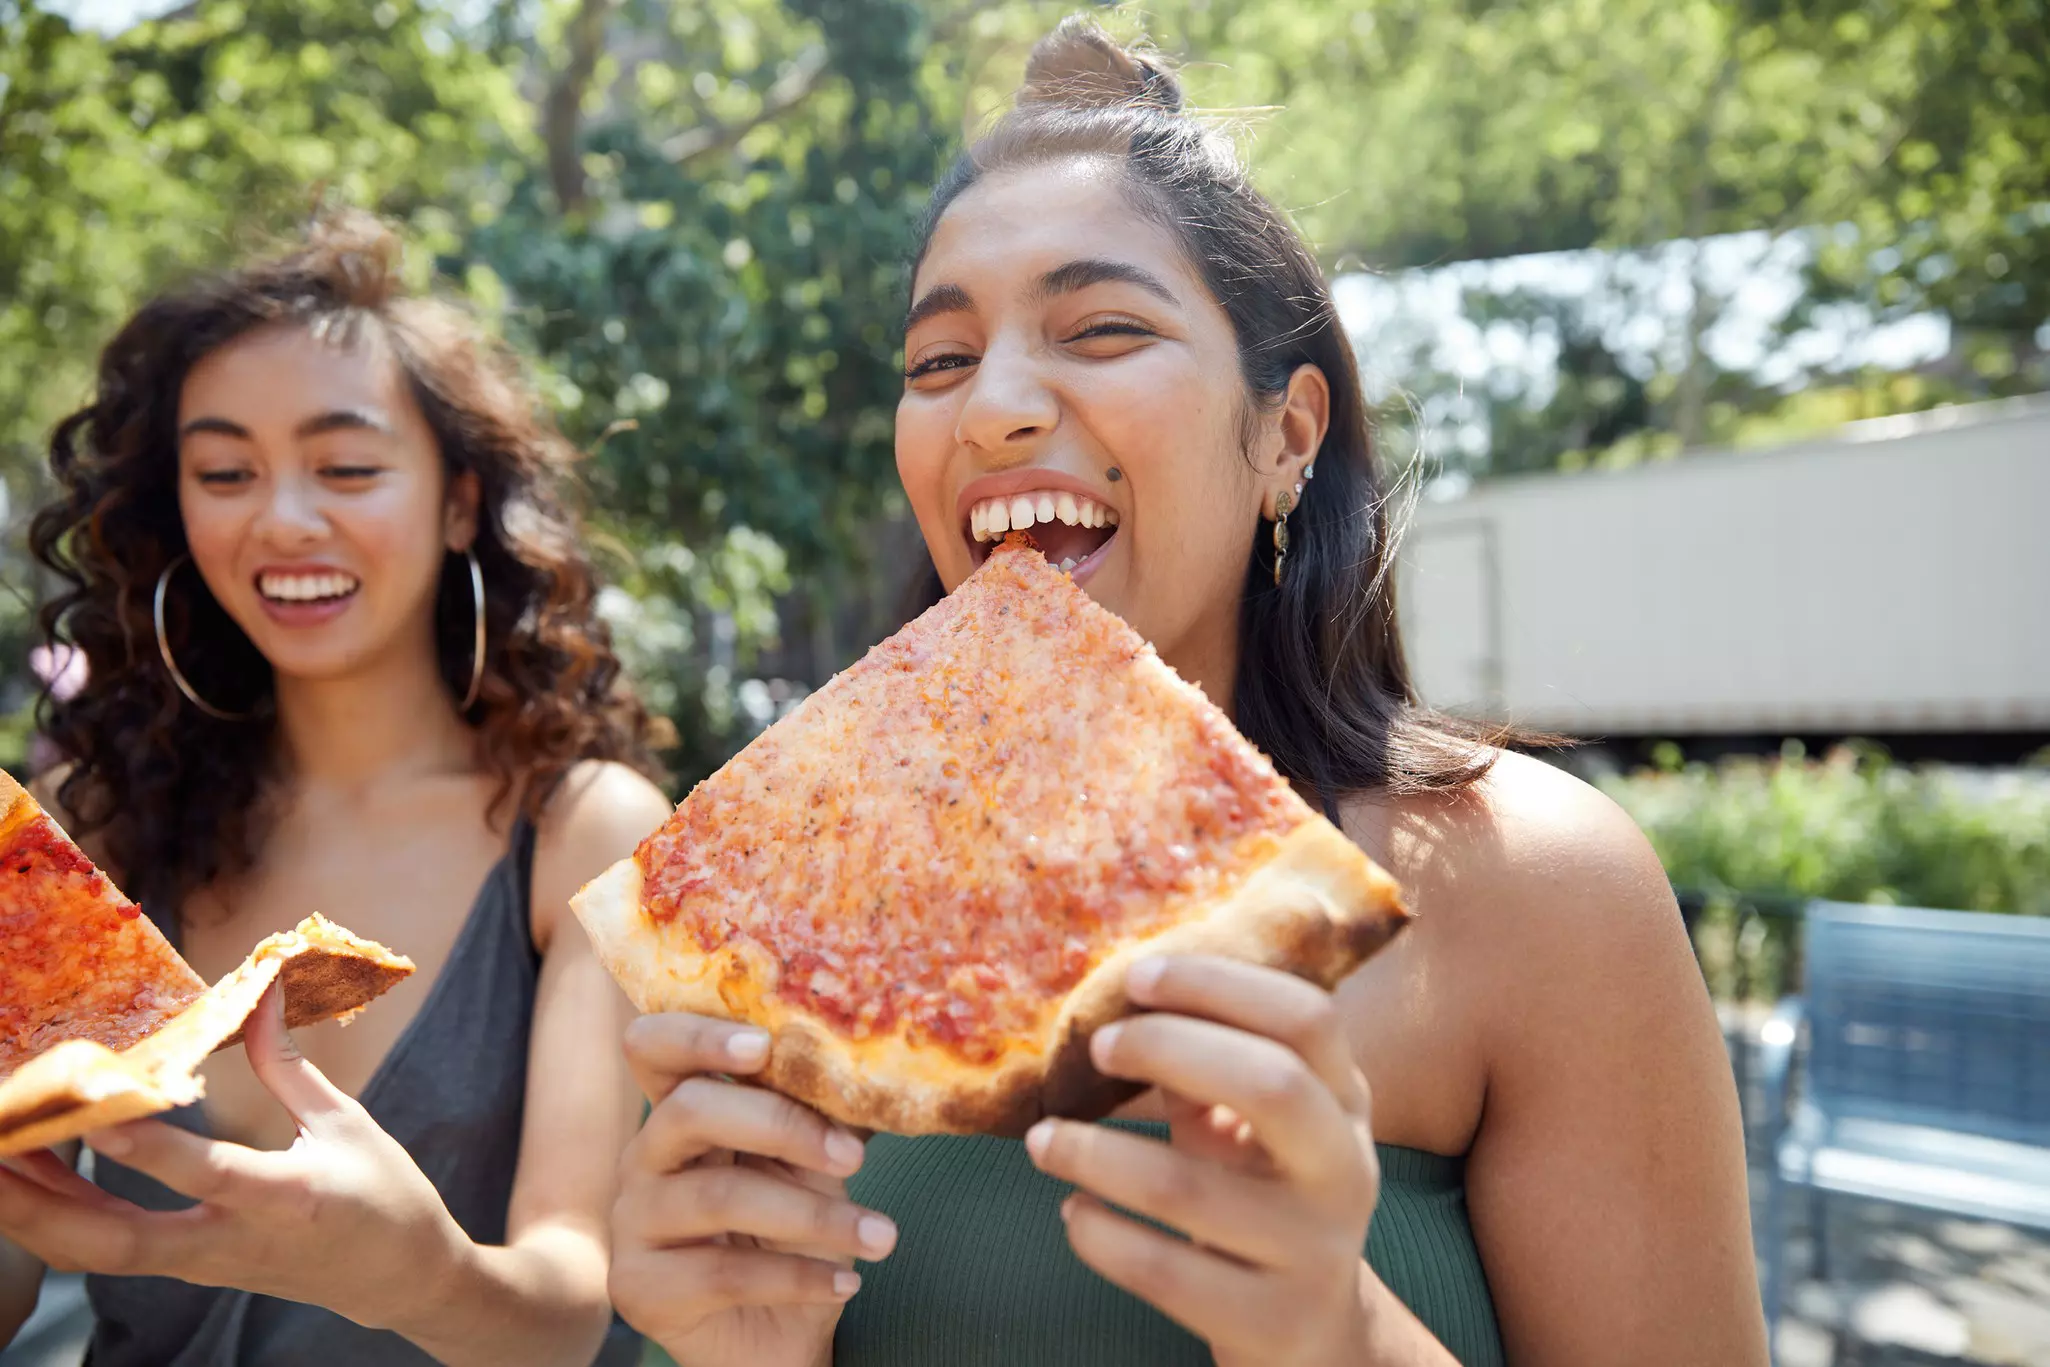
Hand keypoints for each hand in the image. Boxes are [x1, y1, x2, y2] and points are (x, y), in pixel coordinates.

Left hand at [0, 984, 468, 1332]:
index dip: (146, 1146)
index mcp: (285, 1198)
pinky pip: (110, 1252)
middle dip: (42, 1206)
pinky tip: (33, 1181)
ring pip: (98, 1255)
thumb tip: (259, 992)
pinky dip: (62, 1219)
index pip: (204, 1174)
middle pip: (117, 1242)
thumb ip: (286, 1064)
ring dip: (35, 1213)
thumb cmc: (384, 1194)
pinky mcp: (189, 1269)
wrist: (399, 1278)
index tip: (96, 1112)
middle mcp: (231, 1241)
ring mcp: (203, 1264)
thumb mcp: (345, 1122)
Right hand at [609, 1014, 899, 1366]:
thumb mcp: (813, 1165)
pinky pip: (722, 1273)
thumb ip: (818, 1116)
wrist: (783, 1337)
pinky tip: (846, 1283)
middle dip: (781, 1125)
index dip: (697, 1035)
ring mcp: (633, 1222)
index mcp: (682, 1110)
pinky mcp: (639, 1287)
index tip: (763, 1045)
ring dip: (814, 1217)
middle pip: (689, 1109)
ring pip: (719, 1196)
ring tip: (881, 1237)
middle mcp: (644, 1157)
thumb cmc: (795, 1236)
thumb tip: (871, 1073)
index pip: (655, 1047)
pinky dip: (798, 1276)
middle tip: (855, 1157)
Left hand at [1024, 955, 1381, 1366]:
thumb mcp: (1252, 1129)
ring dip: (1094, 1152)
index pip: (1307, 1017)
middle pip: (1271, 1083)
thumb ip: (1205, 1070)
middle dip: (1168, 1048)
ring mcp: (1315, 1253)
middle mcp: (1346, 1171)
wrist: (1314, 1334)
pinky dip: (1099, 1235)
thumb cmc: (1262, 1198)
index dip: (1220, 984)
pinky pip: (1163, 1272)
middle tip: (1098, 1046)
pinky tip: (1073, 1211)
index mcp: (1346, 1103)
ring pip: (1188, 1188)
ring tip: (1042, 1140)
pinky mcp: (1270, 1323)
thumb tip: (1122, 1009)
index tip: (1138, 976)